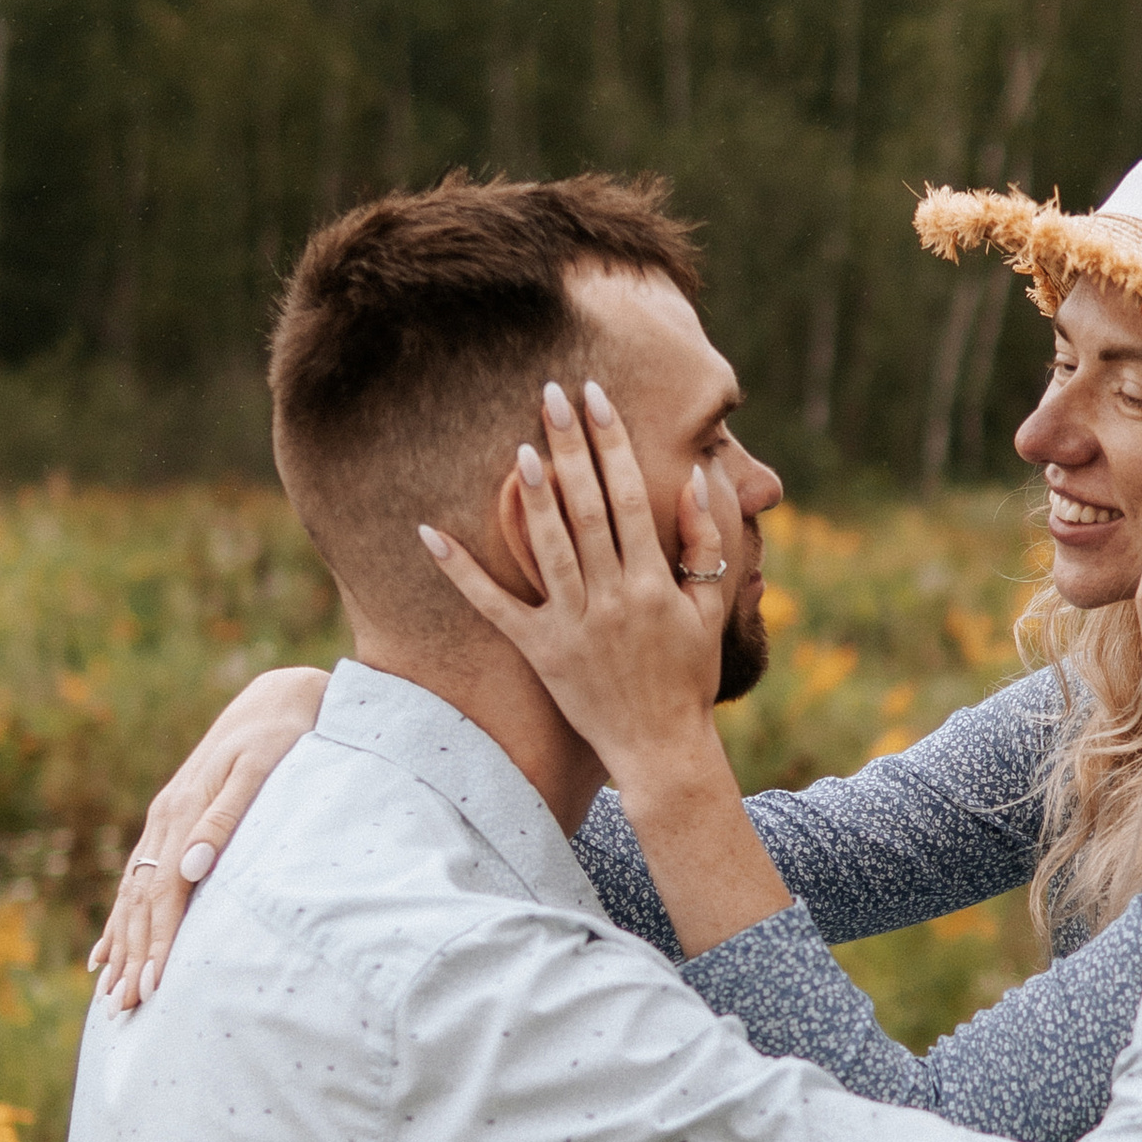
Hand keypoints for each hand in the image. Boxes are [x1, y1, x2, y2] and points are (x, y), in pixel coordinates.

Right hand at [89, 666, 329, 1006]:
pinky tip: (109, 947)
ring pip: (133, 893)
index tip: (153, 987)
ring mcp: (164, 821)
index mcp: (183, 813)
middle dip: (133, 956)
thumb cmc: (281, 735)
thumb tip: (193, 867)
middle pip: (141, 901)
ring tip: (110, 990)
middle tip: (126, 1008)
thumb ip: (226, 818)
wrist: (277, 698)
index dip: (157, 943)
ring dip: (122, 943)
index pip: (164, 894)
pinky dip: (122, 917)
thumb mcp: (260, 768)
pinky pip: (138, 878)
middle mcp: (165, 820)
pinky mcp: (172, 821)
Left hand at [420, 379, 728, 782]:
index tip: (596, 397)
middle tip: (551, 394)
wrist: (661, 747)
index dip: (612, 443)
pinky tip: (431, 533)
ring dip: (532, 495)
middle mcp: (613, 598)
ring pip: (548, 548)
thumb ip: (705, 544)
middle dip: (570, 448)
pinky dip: (460, 571)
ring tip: (520, 446)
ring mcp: (573, 625)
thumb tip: (695, 480)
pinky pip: (493, 607)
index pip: (630, 496)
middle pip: (587, 508)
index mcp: (654, 582)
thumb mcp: (711, 608)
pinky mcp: (539, 651)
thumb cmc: (689, 675)